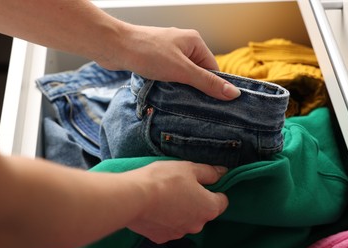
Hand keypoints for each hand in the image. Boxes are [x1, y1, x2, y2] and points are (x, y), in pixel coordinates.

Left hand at [98, 24, 240, 100]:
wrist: (114, 46)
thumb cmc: (147, 53)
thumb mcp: (182, 70)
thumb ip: (207, 82)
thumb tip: (233, 93)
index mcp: (195, 42)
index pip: (213, 69)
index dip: (212, 87)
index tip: (211, 105)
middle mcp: (183, 45)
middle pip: (198, 73)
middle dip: (194, 89)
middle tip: (191, 105)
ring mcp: (168, 52)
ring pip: (182, 75)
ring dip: (180, 88)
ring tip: (176, 99)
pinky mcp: (155, 59)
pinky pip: (169, 75)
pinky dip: (168, 85)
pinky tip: (164, 94)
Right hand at [125, 161, 228, 243]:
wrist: (134, 197)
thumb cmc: (164, 179)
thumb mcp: (189, 168)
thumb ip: (209, 172)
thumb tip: (223, 172)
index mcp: (209, 208)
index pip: (222, 200)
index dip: (214, 189)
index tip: (201, 182)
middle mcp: (198, 225)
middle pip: (202, 211)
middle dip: (195, 200)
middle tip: (180, 185)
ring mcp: (179, 233)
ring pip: (185, 219)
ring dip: (180, 210)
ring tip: (165, 195)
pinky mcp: (161, 237)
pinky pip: (168, 226)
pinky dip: (164, 218)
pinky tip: (155, 207)